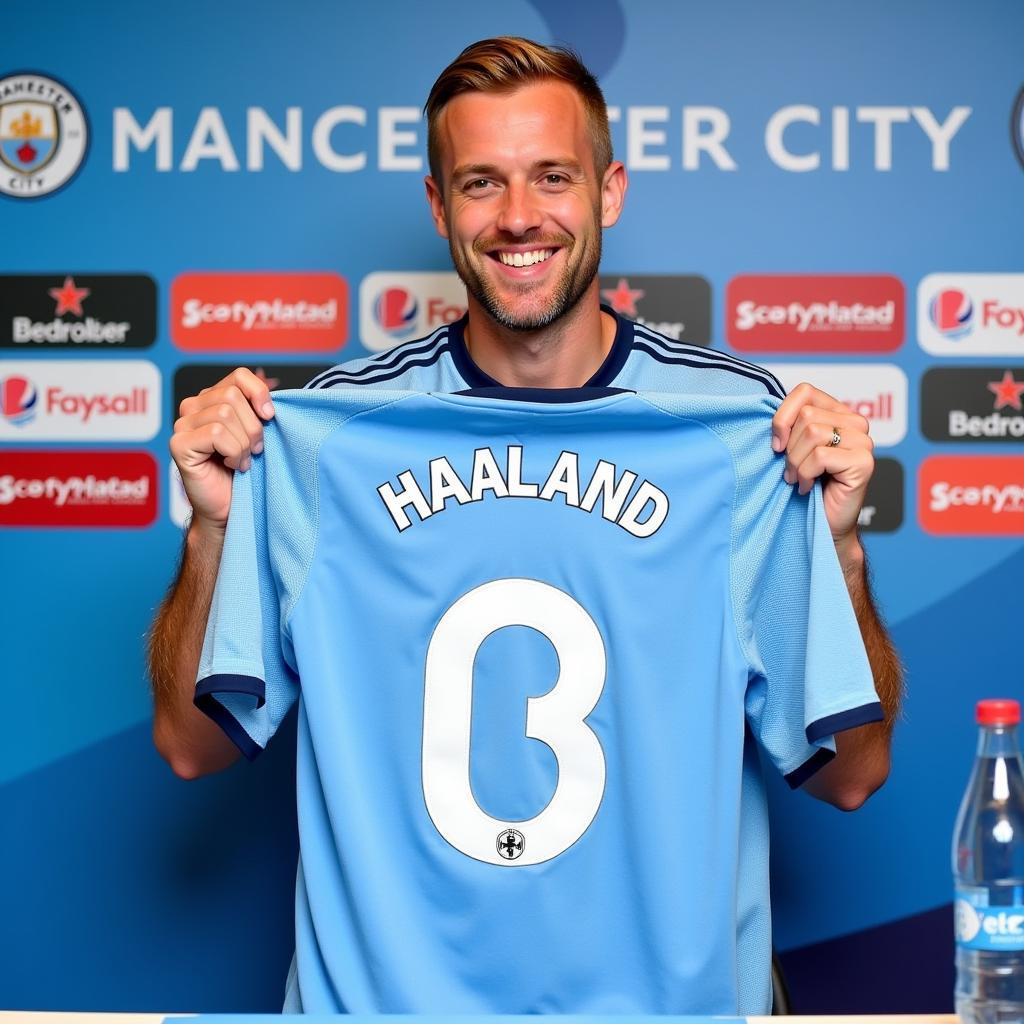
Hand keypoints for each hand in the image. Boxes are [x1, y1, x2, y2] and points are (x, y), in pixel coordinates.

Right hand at [170, 369, 274, 531]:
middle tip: (255, 450)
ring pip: (225, 414)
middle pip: (233, 395)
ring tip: (242, 460)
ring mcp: (182, 424)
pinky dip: (233, 452)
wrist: (231, 507)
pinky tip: (231, 465)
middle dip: (253, 426)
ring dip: (244, 443)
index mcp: (213, 398)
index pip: (239, 375)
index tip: (270, 417)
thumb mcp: (258, 433)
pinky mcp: (178, 444)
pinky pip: (216, 434)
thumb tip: (273, 397)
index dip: (259, 393)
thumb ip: (259, 410)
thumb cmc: (246, 471)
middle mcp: (193, 406)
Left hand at [771, 383, 873, 554]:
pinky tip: (809, 487)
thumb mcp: (793, 447)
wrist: (824, 524)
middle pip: (806, 416)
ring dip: (796, 463)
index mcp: (838, 412)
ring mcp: (863, 442)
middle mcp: (856, 423)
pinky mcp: (864, 462)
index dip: (783, 416)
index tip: (777, 444)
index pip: (805, 391)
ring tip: (799, 479)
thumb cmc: (806, 485)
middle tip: (792, 470)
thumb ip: (790, 424)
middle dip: (790, 448)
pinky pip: (820, 456)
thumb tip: (765, 409)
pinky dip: (806, 474)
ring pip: (812, 433)